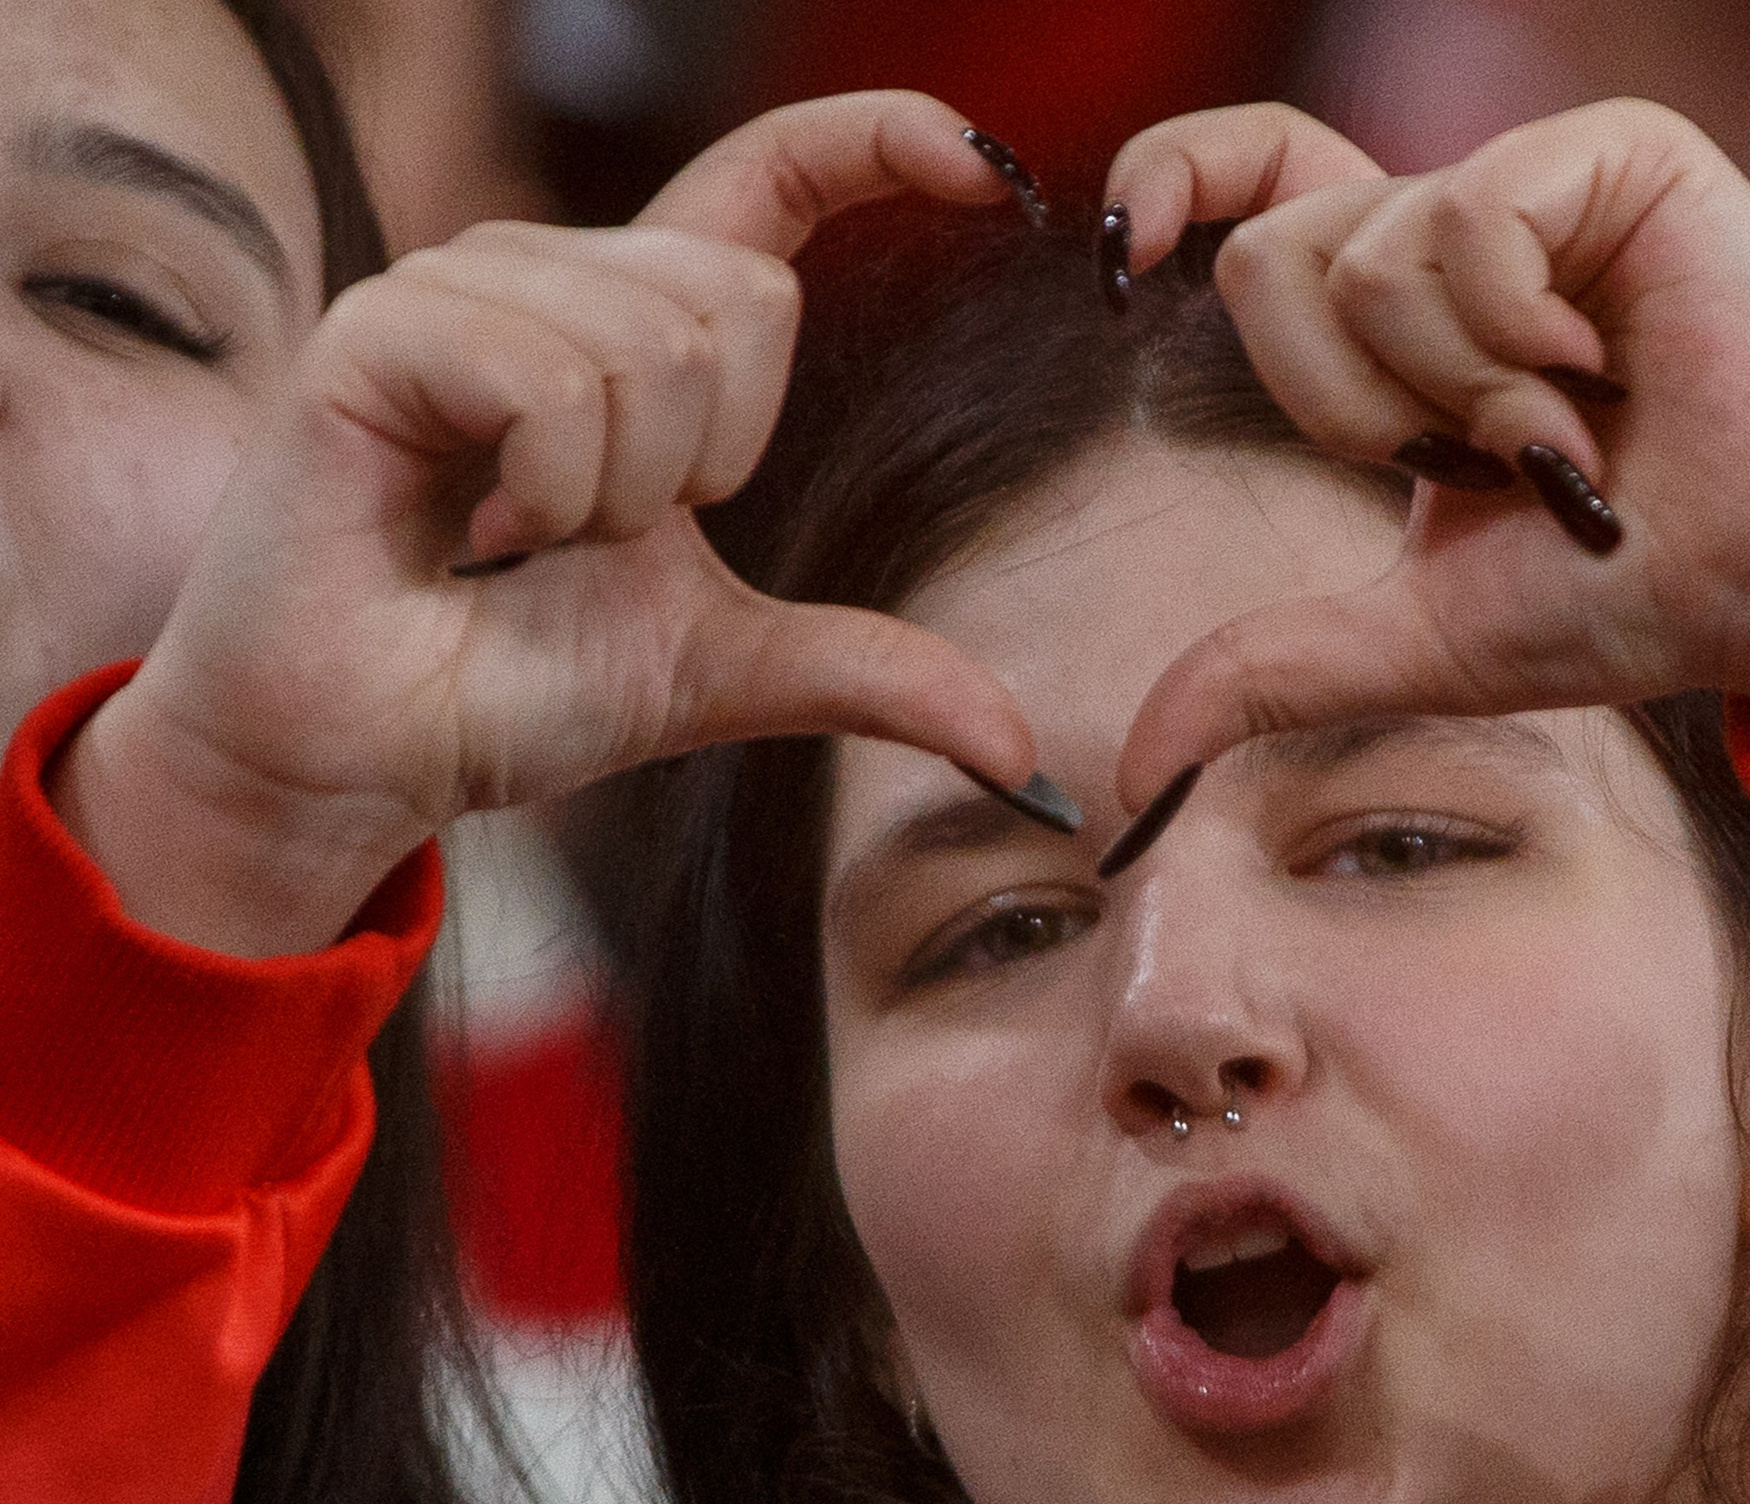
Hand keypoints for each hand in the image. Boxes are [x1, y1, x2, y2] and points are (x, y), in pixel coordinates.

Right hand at [56, 93, 1042, 956]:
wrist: (368, 749)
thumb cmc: (515, 684)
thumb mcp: (725, 669)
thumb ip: (867, 674)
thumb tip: (1021, 751)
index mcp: (641, 326)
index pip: (771, 182)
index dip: (878, 146)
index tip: (989, 174)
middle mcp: (553, 275)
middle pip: (744, 296)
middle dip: (707, 462)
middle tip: (597, 536)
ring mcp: (461, 287)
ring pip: (658, 347)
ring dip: (616, 498)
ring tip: (521, 540)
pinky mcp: (384, 328)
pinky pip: (558, 385)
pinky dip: (548, 493)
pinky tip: (475, 531)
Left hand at [1106, 98, 1749, 811]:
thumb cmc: (1632, 599)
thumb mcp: (1419, 638)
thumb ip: (1274, 667)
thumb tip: (1135, 766)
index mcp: (1415, 309)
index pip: (1262, 190)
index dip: (1170, 176)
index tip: (1126, 256)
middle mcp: (1467, 225)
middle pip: (1275, 256)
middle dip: (1361, 411)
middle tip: (1489, 463)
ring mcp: (1539, 182)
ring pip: (1365, 258)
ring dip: (1465, 399)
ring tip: (1576, 434)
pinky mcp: (1616, 156)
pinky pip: (1465, 220)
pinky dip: (1514, 340)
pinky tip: (1608, 371)